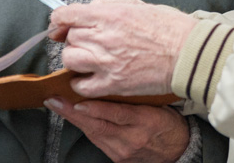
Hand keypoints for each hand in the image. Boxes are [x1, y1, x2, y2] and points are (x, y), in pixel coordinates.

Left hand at [45, 98, 189, 162]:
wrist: (178, 151)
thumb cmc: (170, 123)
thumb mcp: (160, 106)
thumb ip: (138, 96)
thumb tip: (113, 79)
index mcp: (147, 120)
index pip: (118, 114)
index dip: (96, 108)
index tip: (79, 100)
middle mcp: (133, 137)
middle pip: (98, 125)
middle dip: (73, 112)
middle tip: (54, 100)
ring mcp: (124, 150)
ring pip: (94, 133)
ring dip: (73, 119)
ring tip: (57, 105)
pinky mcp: (118, 157)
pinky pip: (97, 140)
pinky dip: (84, 127)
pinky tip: (73, 118)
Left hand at [49, 0, 195, 97]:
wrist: (188, 54)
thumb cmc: (169, 28)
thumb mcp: (137, 5)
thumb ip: (108, 6)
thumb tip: (88, 10)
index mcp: (109, 15)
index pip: (66, 15)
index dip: (59, 20)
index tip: (59, 25)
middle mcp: (104, 37)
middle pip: (69, 38)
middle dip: (74, 39)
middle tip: (88, 42)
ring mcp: (106, 62)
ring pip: (70, 60)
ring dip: (75, 59)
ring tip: (88, 60)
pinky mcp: (113, 83)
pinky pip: (82, 86)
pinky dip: (81, 83)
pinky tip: (90, 79)